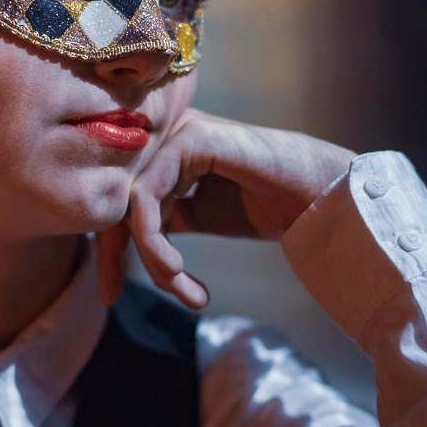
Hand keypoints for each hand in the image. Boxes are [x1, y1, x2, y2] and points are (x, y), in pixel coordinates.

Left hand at [95, 107, 355, 308]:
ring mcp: (177, 131)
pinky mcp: (190, 139)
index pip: (118, 195)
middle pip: (115, 197)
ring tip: (178, 285)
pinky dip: (154, 241)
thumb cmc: (265, 205)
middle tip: (111, 294)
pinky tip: (176, 270)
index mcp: (163, 148)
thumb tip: (118, 239)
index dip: (109, 244)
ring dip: (150, 255)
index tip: (109, 292)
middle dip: (111, 252)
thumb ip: (160, 217)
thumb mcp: (196, 215)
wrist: (318, 199)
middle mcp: (165, 133)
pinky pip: (148, 197)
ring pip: (131, 202)